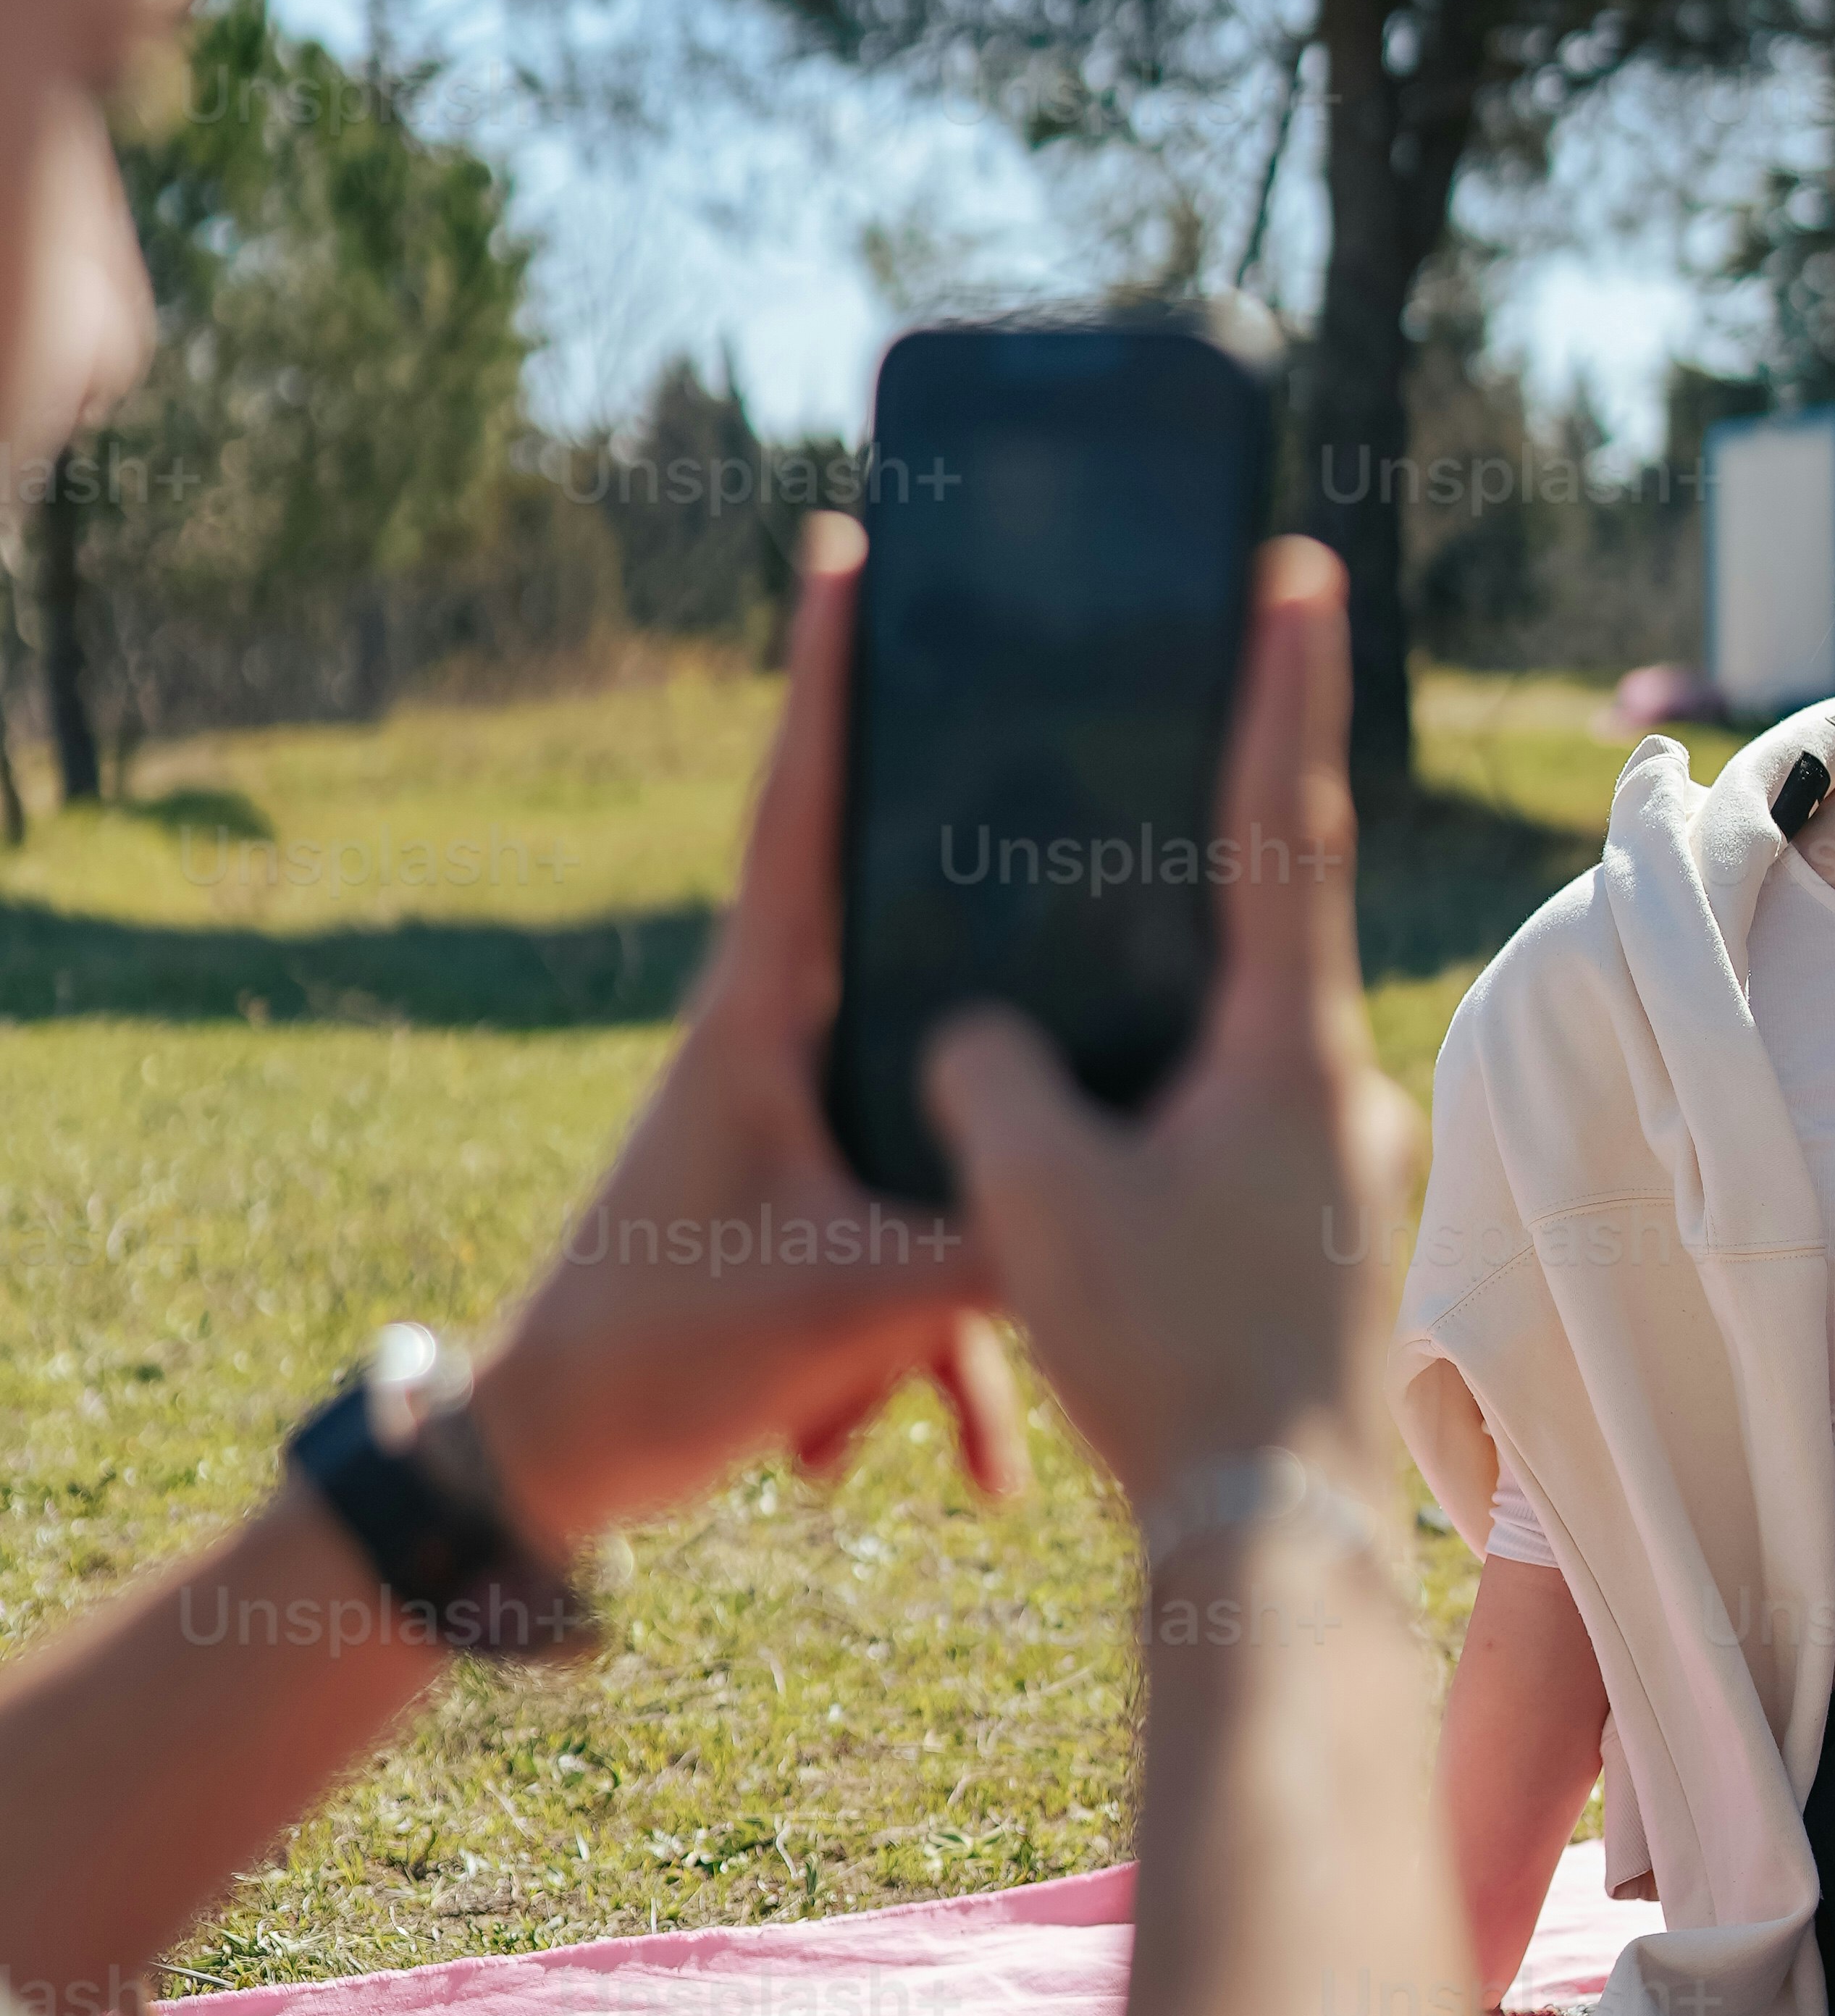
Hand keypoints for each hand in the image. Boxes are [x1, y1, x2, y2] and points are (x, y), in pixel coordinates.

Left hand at [472, 521, 1026, 1550]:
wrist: (546, 1466)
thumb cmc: (660, 1356)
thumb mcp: (847, 1298)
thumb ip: (988, 1245)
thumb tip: (1107, 1200)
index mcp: (761, 1015)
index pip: (800, 806)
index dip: (825, 680)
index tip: (843, 549)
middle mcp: (776, 1042)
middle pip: (893, 912)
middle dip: (975, 865)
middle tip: (1052, 747)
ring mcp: (793, 1124)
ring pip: (932, 1109)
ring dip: (990, 1216)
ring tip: (1061, 1251)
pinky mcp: (808, 1209)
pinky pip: (915, 1240)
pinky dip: (949, 1349)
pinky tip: (986, 1463)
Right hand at [917, 539, 1414, 1511]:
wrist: (1262, 1537)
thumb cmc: (1160, 1356)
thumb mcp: (1029, 1195)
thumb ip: (984, 1075)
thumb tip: (979, 1038)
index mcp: (1287, 1046)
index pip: (1283, 822)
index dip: (1279, 689)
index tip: (1300, 577)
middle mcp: (1344, 1091)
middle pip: (1256, 944)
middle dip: (1185, 888)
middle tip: (1135, 818)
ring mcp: (1351, 1171)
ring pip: (1235, 1067)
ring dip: (1160, 1054)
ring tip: (1081, 1071)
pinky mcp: (1331, 1244)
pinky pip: (1237, 1151)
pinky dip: (1170, 1142)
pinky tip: (1105, 1186)